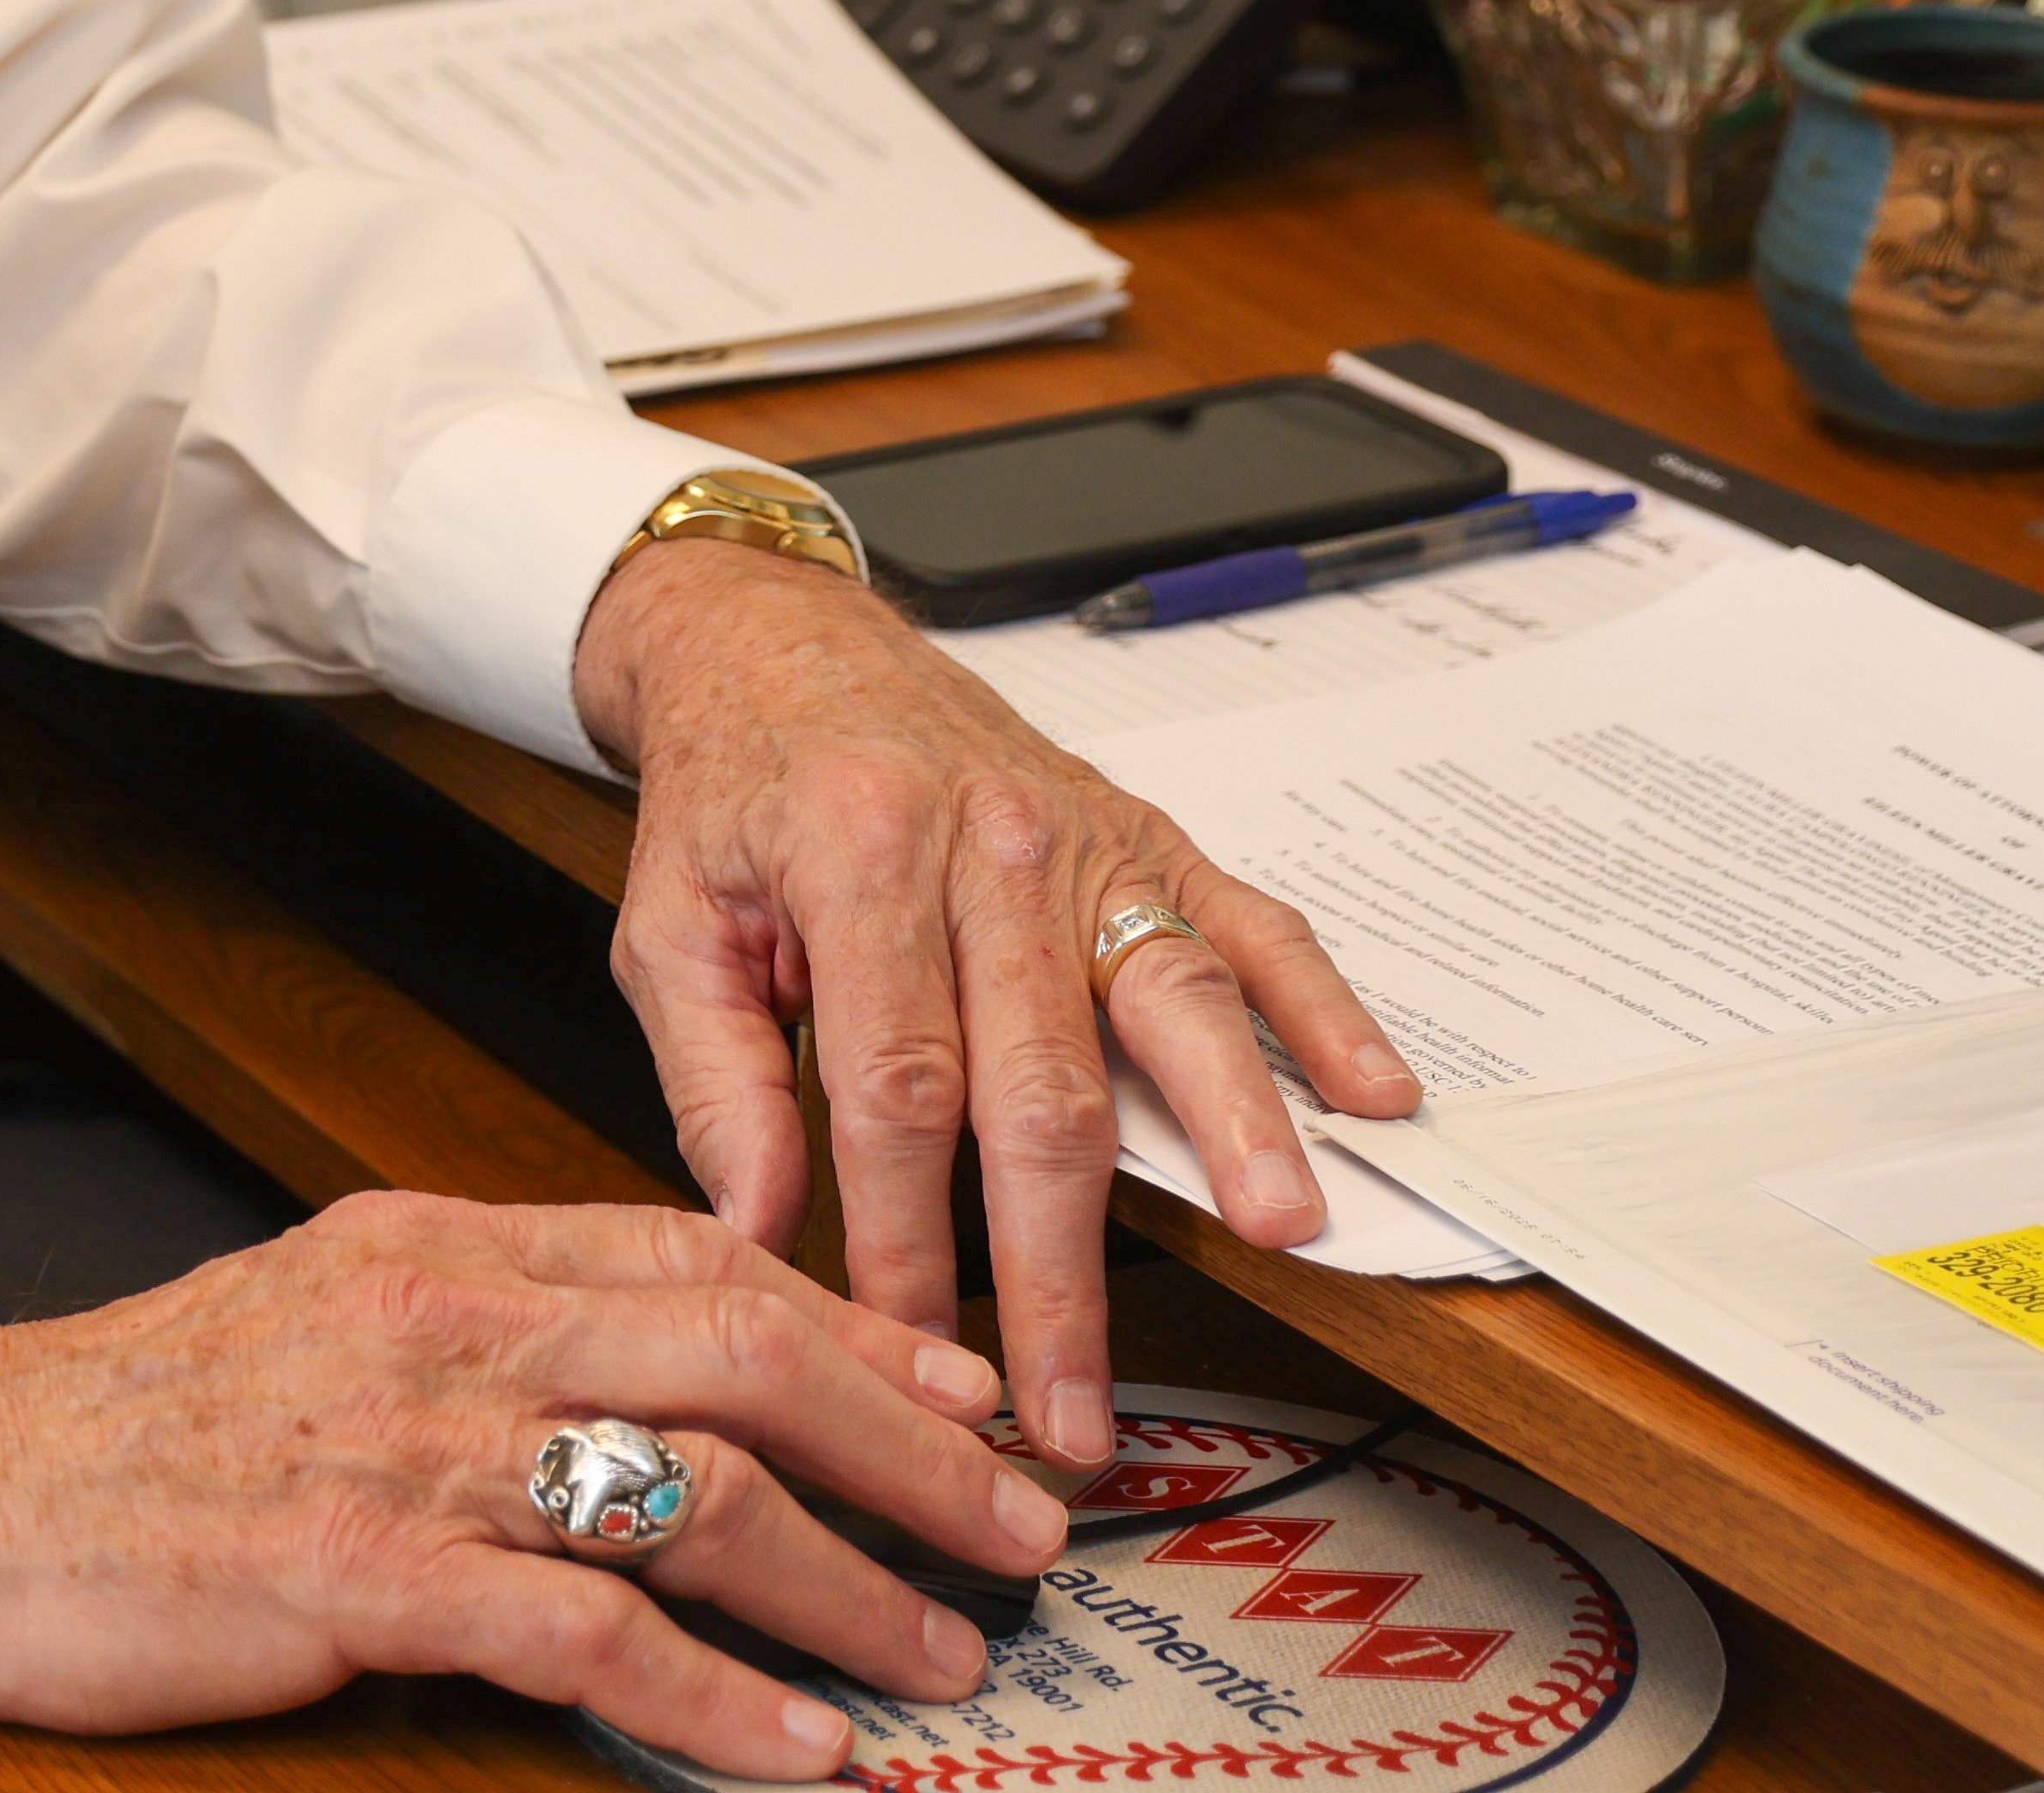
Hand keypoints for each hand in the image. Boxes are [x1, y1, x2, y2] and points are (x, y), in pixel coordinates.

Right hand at [0, 1191, 1068, 1777]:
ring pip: (694, 1487)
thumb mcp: (311, 1325)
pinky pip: (589, 1636)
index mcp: (430, 1248)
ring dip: (850, 1584)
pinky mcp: (359, 1575)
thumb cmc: (117, 1432)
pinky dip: (720, 1699)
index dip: (858, 1324)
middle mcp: (439, 1324)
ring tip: (948, 1656)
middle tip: (1026, 1526)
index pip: (696, 1253)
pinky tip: (800, 1751)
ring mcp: (402, 1449)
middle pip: (741, 1348)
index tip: (969, 1392)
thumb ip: (474, 1328)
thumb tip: (642, 1357)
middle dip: (911, 1443)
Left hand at [572, 536, 1412, 1471]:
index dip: (908, 1238)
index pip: (897, 1089)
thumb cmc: (731, 793)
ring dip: (1235, 1125)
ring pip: (1172, 1001)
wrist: (780, 641)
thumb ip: (715, 1083)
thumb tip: (758, 1235)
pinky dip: (1322, 1008)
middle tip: (1076, 1402)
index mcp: (856, 860)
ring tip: (1282, 1228)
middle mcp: (988, 845)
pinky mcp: (1147, 837)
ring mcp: (1083, 840)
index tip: (916, 1355)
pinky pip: (1250, 925)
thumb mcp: (669, 926)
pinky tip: (1374, 1092)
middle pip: (1042, 1083)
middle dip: (1062, 1265)